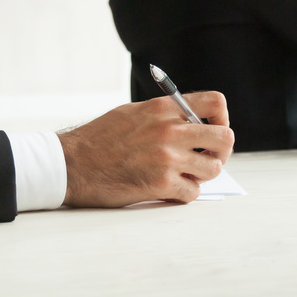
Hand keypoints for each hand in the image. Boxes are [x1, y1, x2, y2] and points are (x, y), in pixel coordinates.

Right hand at [57, 92, 234, 207]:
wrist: (72, 164)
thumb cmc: (99, 138)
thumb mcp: (133, 112)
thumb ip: (165, 114)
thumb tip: (193, 122)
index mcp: (163, 108)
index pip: (215, 103)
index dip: (222, 118)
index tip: (214, 130)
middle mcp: (169, 130)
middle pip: (225, 138)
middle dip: (221, 151)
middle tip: (208, 158)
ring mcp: (167, 158)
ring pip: (212, 168)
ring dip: (203, 175)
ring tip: (186, 175)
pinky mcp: (160, 184)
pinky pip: (193, 192)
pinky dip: (185, 193)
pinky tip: (170, 189)